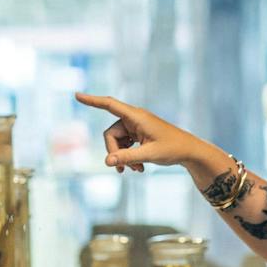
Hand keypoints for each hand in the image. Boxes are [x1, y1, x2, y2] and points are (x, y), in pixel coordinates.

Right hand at [74, 92, 221, 180]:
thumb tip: (106, 162)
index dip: (92, 101)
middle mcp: (134, 119)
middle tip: (122, 169)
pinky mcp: (138, 135)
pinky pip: (124, 146)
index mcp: (136, 116)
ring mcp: (136, 127)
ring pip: (116, 142)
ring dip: (122, 157)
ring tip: (134, 171)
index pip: (109, 105)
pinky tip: (138, 168)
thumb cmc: (173, 148)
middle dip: (114, 152)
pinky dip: (128, 157)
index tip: (77, 95)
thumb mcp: (149, 154)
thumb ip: (127, 157)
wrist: (189, 151)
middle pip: (110, 134)